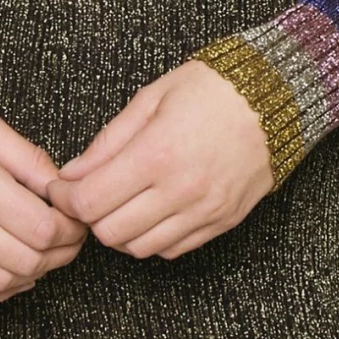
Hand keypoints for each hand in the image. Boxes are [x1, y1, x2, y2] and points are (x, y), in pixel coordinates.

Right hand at [0, 74, 89, 302]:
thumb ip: (24, 157)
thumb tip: (62, 188)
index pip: (39, 227)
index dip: (69, 230)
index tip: (76, 218)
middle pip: (24, 261)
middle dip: (59, 255)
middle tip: (69, 239)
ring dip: (32, 275)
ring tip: (44, 254)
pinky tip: (10, 273)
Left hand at [44, 59, 273, 258]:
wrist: (277, 97)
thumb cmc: (212, 88)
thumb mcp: (151, 98)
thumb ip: (108, 141)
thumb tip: (72, 174)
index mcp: (157, 154)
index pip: (91, 201)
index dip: (65, 199)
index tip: (60, 188)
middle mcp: (181, 190)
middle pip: (110, 232)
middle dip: (89, 216)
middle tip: (89, 193)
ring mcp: (204, 211)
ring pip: (139, 248)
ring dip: (120, 230)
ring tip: (120, 201)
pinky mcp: (222, 222)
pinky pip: (172, 250)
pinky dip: (151, 238)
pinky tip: (150, 210)